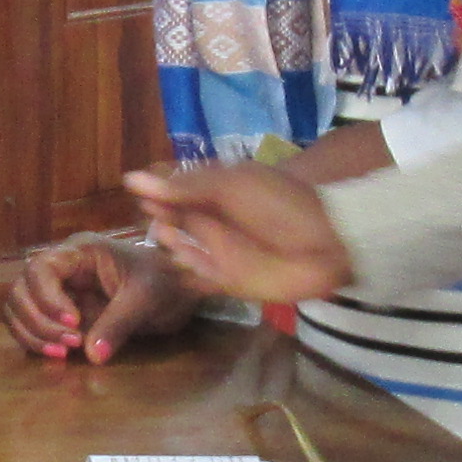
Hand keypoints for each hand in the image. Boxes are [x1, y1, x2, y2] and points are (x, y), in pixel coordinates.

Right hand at [5, 235, 197, 363]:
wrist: (177, 290)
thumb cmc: (165, 282)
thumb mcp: (147, 300)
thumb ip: (119, 323)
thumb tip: (93, 355)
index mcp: (81, 252)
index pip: (41, 268)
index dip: (47, 298)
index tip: (74, 322)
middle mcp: (62, 268)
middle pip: (21, 289)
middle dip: (38, 321)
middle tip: (70, 344)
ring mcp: (57, 290)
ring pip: (19, 309)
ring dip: (33, 334)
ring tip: (64, 353)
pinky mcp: (59, 313)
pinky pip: (31, 325)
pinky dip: (36, 342)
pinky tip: (60, 354)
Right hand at [123, 160, 352, 306]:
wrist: (329, 239)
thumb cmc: (282, 203)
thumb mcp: (231, 186)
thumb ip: (185, 187)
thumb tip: (132, 179)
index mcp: (216, 194)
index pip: (176, 193)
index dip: (157, 194)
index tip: (135, 194)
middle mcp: (215, 223)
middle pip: (177, 223)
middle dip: (160, 222)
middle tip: (147, 222)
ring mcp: (222, 254)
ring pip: (185, 253)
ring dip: (171, 249)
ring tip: (159, 243)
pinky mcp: (232, 282)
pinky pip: (201, 280)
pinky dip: (185, 277)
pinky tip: (169, 274)